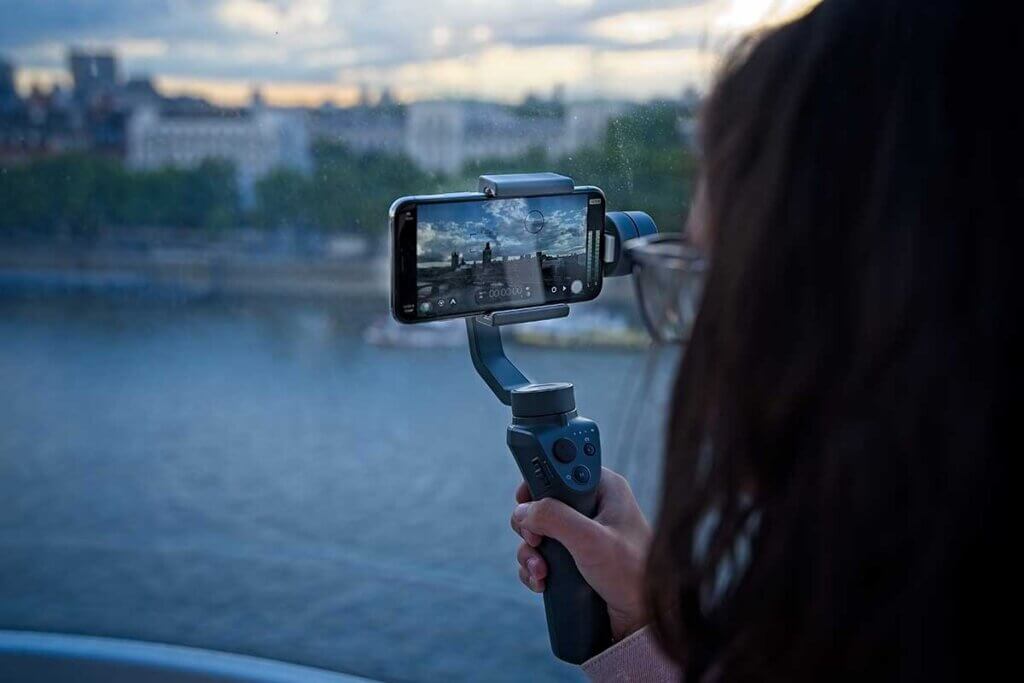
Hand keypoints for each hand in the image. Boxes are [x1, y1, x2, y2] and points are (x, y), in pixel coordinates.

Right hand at [510, 467, 651, 640]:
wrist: (643, 620)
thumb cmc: (633, 575)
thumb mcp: (592, 540)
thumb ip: (555, 517)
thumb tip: (523, 511)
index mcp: (603, 489)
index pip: (563, 465)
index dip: (541, 476)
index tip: (524, 494)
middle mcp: (591, 507)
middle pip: (542, 500)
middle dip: (530, 525)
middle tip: (534, 540)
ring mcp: (580, 534)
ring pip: (536, 531)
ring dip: (530, 553)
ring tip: (542, 572)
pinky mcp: (573, 558)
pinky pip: (540, 555)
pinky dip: (534, 569)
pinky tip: (543, 582)